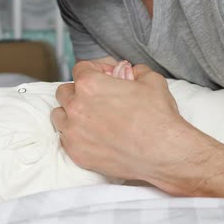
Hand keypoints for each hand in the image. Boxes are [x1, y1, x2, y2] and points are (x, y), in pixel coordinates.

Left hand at [51, 62, 214, 189]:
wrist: (164, 154)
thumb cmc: (158, 117)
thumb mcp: (151, 80)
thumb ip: (134, 70)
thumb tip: (129, 72)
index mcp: (90, 84)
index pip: (80, 68)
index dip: (94, 69)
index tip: (105, 76)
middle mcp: (76, 107)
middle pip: (65, 91)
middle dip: (79, 91)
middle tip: (96, 98)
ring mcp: (73, 132)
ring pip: (59, 115)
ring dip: (71, 113)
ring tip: (89, 117)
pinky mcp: (76, 153)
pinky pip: (65, 139)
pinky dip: (75, 135)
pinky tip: (92, 136)